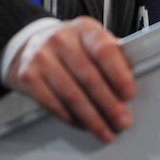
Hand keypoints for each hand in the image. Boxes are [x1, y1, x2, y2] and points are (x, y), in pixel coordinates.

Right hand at [5, 16, 136, 141]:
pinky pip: (53, 103)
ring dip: (92, 117)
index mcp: (84, 28)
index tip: (130, 94)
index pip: (104, 50)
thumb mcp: (92, 40)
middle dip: (108, 104)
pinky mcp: (28, 76)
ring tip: (106, 130)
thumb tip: (132, 79)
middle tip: (122, 121)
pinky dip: (71, 118)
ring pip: (71, 94)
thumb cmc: (71, 45)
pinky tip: (84, 125)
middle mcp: (61, 39)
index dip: (118, 74)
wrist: (30, 44)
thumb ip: (112, 54)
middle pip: (88, 76)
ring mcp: (42, 57)